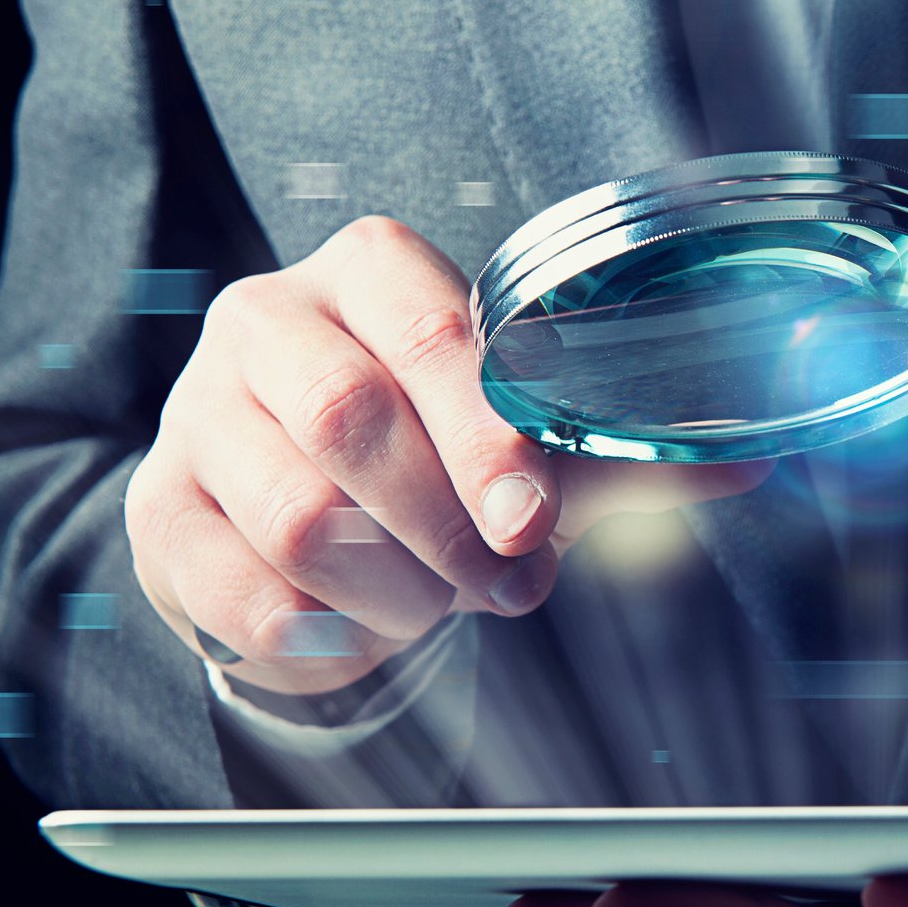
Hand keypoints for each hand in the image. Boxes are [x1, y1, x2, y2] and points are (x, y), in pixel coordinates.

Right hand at [126, 215, 770, 692]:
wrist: (284, 515)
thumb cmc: (418, 457)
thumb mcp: (519, 445)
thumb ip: (617, 448)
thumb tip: (748, 457)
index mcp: (366, 274)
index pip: (426, 324)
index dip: (486, 428)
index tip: (533, 519)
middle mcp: (265, 321)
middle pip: (349, 414)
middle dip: (445, 525)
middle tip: (508, 587)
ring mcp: (197, 414)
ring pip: (296, 513)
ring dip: (390, 588)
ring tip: (433, 606)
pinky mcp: (159, 510)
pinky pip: (237, 588)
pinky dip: (316, 632)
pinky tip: (355, 629)